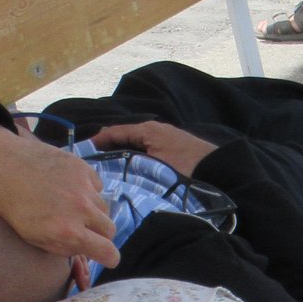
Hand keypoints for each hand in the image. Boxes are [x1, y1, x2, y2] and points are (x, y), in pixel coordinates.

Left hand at [0, 111, 119, 269]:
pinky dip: (89, 190)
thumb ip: (67, 248)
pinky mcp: (83, 167)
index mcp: (68, 233)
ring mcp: (84, 186)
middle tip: (85, 230)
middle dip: (100, 234)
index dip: (109, 257)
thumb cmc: (14, 208)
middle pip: (110, 230)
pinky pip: (98, 186)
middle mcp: (81, 210)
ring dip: (94, 212)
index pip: (108, 251)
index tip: (107, 257)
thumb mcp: (36, 239)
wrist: (2, 165)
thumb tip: (90, 252)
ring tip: (72, 207)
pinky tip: (70, 188)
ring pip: (105, 208)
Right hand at [86, 120, 216, 178]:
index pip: (114, 132)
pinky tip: (129, 170)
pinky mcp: (170, 147)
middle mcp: (153, 130)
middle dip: (106, 148)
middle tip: (90, 164)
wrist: (220, 169)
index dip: (97, 142)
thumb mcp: (156, 166)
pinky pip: (144, 149)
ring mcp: (162, 137)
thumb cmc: (188, 167)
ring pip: (133, 144)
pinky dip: (132, 156)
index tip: (82, 153)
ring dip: (120, 154)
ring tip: (105, 170)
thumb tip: (110, 171)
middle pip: (122, 137)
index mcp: (147, 130)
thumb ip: (132, 165)